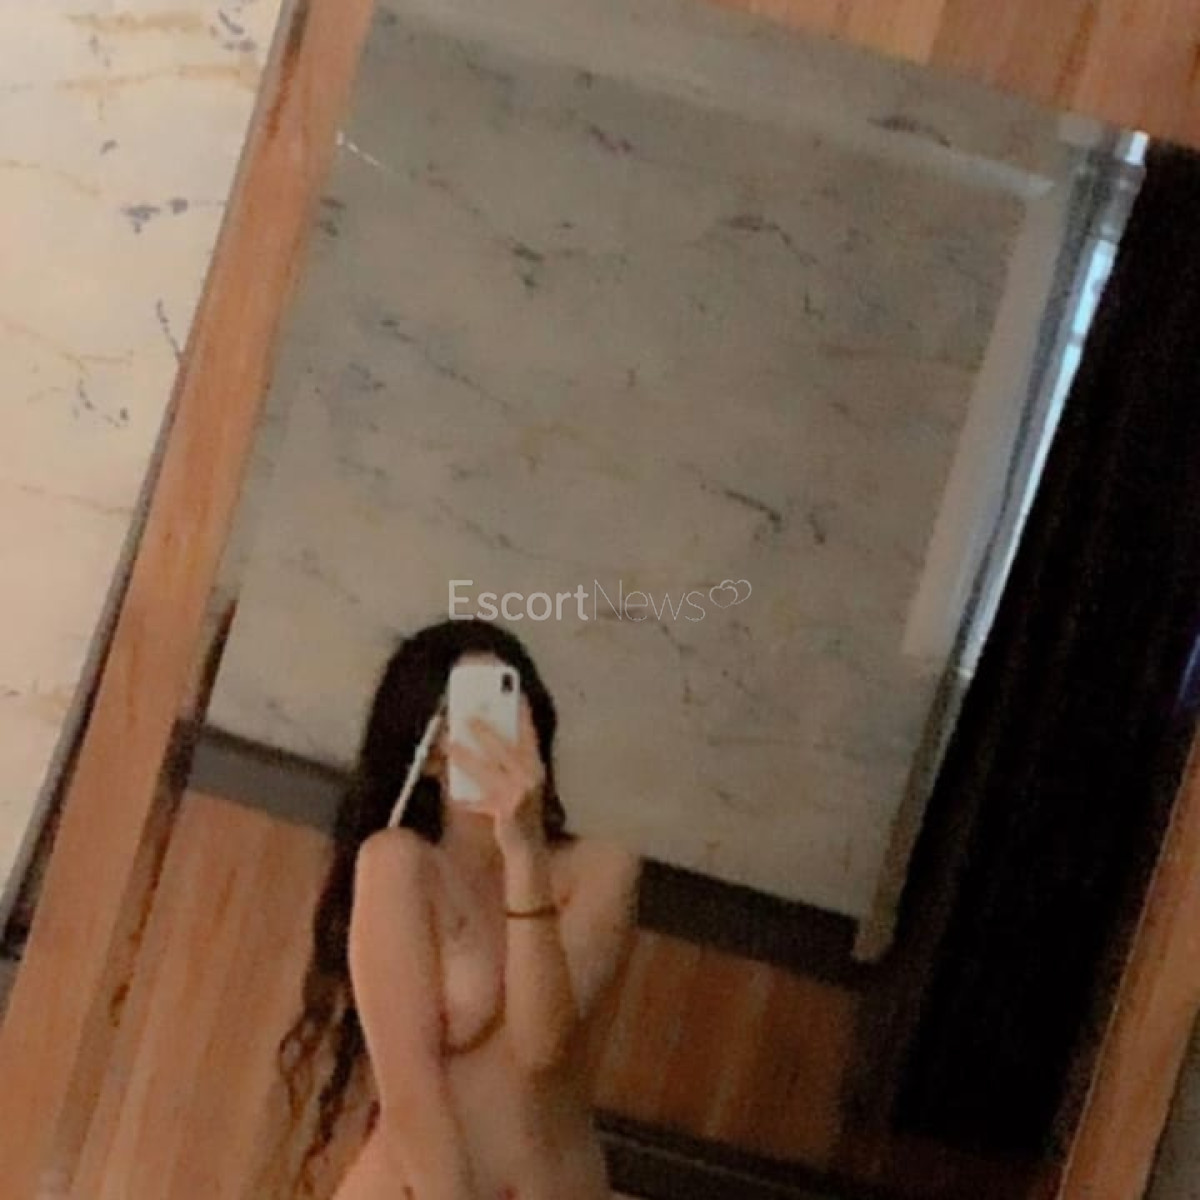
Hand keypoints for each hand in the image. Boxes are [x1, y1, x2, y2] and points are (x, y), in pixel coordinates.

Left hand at [446, 700, 545, 852]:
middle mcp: (531, 778)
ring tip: (447, 745)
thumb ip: (502, 765)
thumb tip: (474, 739)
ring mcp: (520, 795)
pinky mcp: (508, 813)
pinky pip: (480, 801)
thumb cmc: (519, 815)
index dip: (521, 713)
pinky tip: (454, 794)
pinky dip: (467, 798)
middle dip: (485, 731)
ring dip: (466, 757)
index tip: (512, 693)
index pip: (529, 734)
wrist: (530, 853)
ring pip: (488, 770)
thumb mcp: (516, 785)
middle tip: (465, 716)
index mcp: (535, 767)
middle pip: (505, 748)